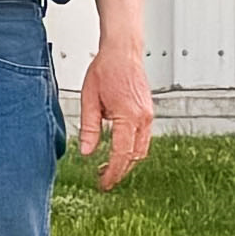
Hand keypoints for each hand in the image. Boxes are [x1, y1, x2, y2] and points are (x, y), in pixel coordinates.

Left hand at [77, 41, 153, 189]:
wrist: (122, 51)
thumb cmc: (105, 69)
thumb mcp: (89, 99)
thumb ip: (89, 128)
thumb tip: (86, 152)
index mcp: (128, 116)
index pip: (122, 154)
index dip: (112, 173)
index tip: (103, 183)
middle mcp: (142, 118)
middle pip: (134, 156)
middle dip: (120, 170)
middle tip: (103, 179)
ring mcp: (147, 115)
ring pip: (141, 149)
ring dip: (127, 161)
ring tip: (108, 166)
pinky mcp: (148, 112)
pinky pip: (143, 138)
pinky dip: (132, 148)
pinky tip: (118, 148)